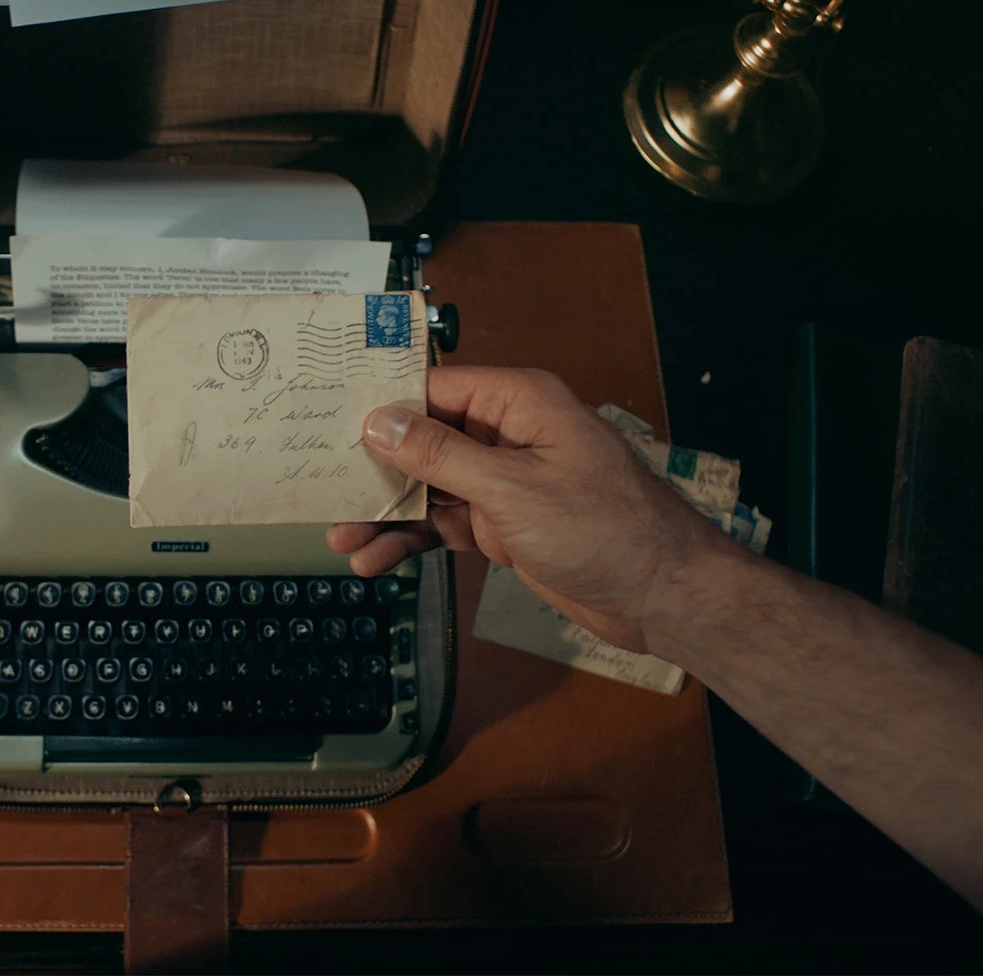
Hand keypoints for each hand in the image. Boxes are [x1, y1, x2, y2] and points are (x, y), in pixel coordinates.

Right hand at [327, 366, 733, 653]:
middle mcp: (508, 434)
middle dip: (375, 468)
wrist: (661, 594)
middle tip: (321, 489)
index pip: (434, 388)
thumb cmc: (602, 527)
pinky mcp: (506, 525)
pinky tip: (378, 561)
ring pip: (430, 488)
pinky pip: (447, 524)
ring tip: (342, 540)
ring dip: (388, 513)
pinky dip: (414, 541)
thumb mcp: (511, 488)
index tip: (327, 420)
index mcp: (518, 403)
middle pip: (424, 440)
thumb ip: (440, 455)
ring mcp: (506, 482)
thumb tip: (379, 421)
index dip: (382, 404)